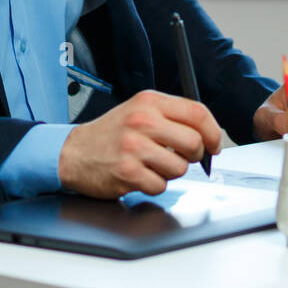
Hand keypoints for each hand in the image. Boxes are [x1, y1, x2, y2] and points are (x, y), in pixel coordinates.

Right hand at [57, 89, 222, 198]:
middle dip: (193, 155)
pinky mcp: (127, 172)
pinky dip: (154, 184)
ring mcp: (134, 147)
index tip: (214, 144)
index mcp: (149, 102)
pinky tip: (140, 175)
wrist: (73, 152)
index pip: (197, 113)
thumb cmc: (112, 133)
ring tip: (153, 165)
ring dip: (171, 172)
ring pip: (179, 167)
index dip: (213, 132)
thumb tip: (208, 135)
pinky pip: (160, 185)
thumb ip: (172, 117)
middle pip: (193, 142)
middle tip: (182, 157)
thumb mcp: (140, 110)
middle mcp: (142, 121)